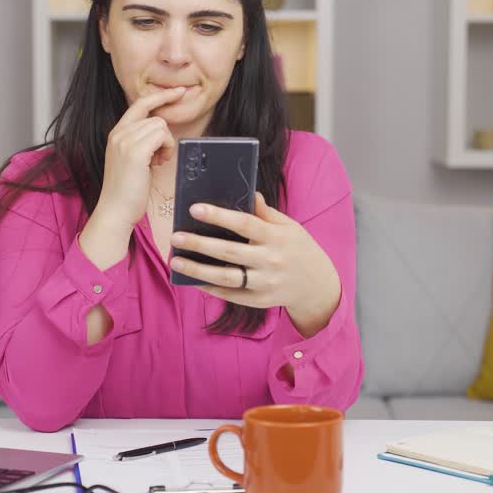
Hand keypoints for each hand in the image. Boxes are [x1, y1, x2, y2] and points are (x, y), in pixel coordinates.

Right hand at [79, 87, 184, 269]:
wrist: (115, 210)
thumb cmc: (127, 190)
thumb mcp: (132, 160)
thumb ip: (141, 142)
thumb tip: (160, 131)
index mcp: (116, 133)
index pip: (140, 104)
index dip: (160, 97)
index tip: (178, 92)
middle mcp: (118, 133)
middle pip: (155, 117)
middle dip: (165, 136)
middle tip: (161, 156)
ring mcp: (125, 141)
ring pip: (160, 125)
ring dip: (166, 144)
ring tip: (157, 162)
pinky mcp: (134, 151)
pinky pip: (162, 135)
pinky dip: (166, 149)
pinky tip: (158, 163)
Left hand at [169, 193, 340, 337]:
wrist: (316, 284)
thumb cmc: (298, 248)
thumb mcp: (289, 226)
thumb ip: (266, 213)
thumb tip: (249, 192)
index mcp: (277, 237)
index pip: (244, 224)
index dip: (219, 215)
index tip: (195, 208)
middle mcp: (270, 261)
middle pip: (229, 252)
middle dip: (199, 243)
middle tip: (175, 236)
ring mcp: (264, 283)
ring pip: (225, 277)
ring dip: (197, 269)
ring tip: (176, 261)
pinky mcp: (259, 300)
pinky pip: (229, 294)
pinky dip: (209, 287)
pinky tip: (192, 279)